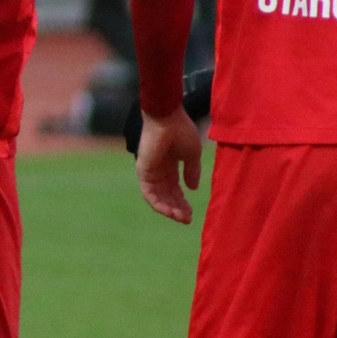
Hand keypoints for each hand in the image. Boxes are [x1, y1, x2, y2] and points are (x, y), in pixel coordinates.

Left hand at [136, 107, 202, 223]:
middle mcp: (158, 170)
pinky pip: (149, 194)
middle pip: (167, 196)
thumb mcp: (191, 154)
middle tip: (187, 219)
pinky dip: (159, 204)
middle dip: (177, 209)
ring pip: (158, 197)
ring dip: (169, 210)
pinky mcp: (143, 171)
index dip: (183, 202)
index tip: (192, 213)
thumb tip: (193, 188)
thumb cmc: (181, 131)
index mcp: (170, 166)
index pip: (175, 189)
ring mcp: (150, 171)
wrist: (168, 118)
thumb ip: (192, 171)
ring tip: (181, 218)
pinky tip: (170, 211)